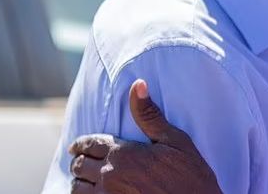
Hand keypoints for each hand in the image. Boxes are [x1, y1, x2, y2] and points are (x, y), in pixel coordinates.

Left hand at [68, 79, 222, 193]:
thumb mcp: (175, 141)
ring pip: (77, 188)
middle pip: (79, 166)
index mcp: (123, 154)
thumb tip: (138, 84)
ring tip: (87, 180)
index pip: (89, 144)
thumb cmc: (190, 176)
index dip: (80, 144)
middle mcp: (109, 176)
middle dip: (80, 161)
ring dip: (80, 182)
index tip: (76, 146)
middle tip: (84, 162)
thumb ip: (149, 115)